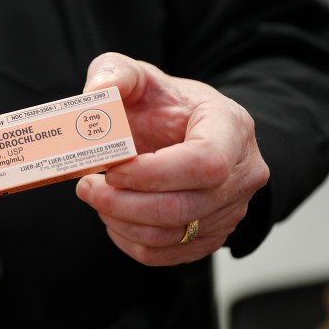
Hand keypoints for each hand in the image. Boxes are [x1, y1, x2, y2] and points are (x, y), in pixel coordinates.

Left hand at [75, 53, 269, 265]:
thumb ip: (116, 73)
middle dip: (124, 203)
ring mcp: (230, 210)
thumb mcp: (141, 76)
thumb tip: (96, 94)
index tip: (112, 169)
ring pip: (173, 235)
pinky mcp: (210, 236)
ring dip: (121, 222)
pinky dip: (130, 242)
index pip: (205, 163)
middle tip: (86, 186)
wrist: (187, 131)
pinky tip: (112, 218)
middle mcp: (242, 173)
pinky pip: (167, 255)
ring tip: (95, 197)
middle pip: (184, 206)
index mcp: (231, 128)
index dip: (152, 174)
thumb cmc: (165, 104)